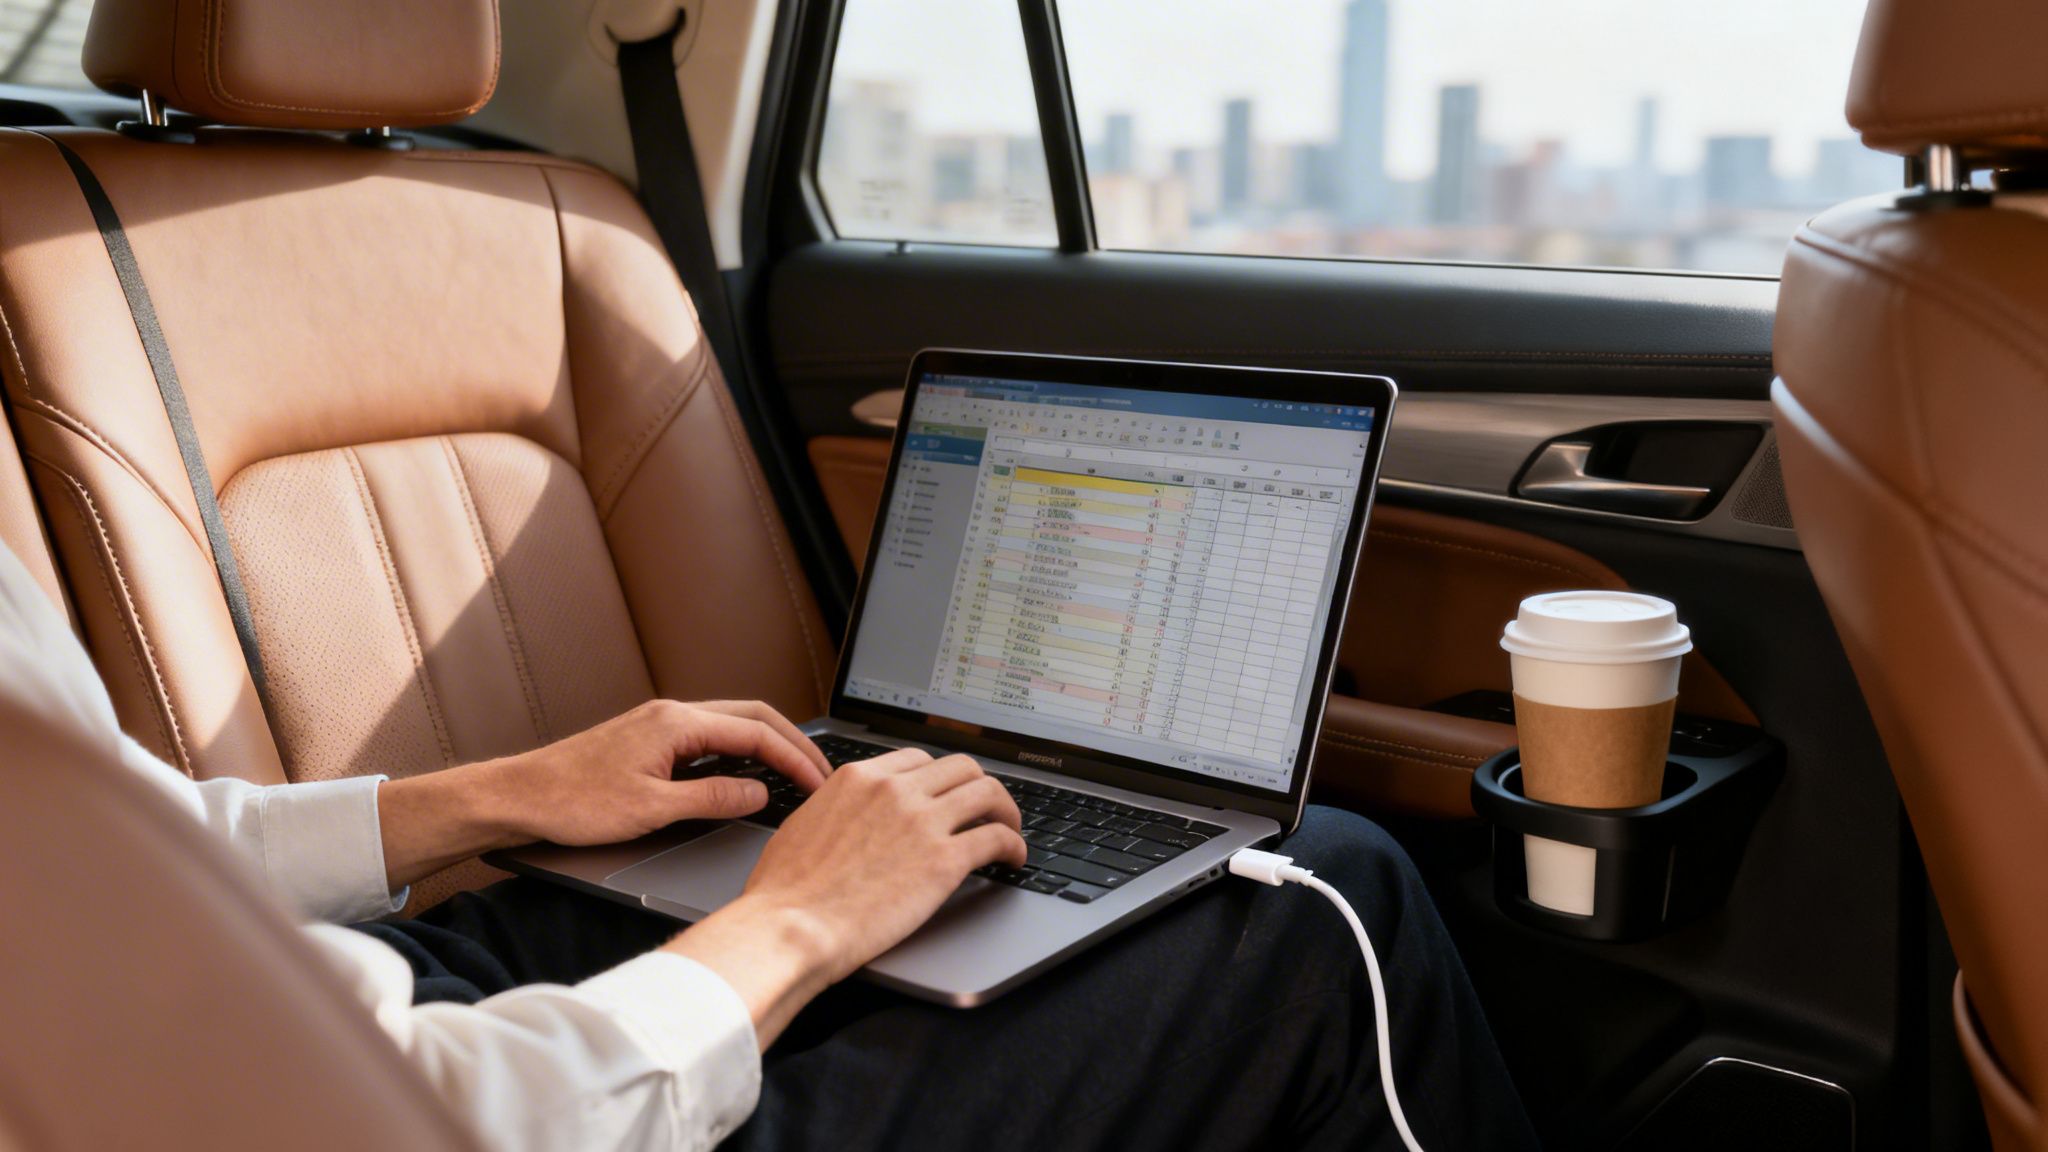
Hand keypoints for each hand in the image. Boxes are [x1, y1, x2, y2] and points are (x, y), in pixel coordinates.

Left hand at [489, 699, 832, 847]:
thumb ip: (712, 800)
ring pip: (731, 726)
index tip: (818, 783)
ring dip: (767, 747)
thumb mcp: (652, 809)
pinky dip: (739, 753)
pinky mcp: (650, 741)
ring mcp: (660, 725)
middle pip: (751, 718)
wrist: (519, 797)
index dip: (794, 759)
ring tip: (794, 774)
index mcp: (677, 723)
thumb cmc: (573, 802)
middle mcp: (672, 715)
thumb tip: (757, 795)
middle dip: (791, 744)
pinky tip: (746, 777)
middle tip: (820, 774)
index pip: (756, 734)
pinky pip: (710, 738)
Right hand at [738, 748, 1026, 983]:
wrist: (791, 925)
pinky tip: (1013, 859)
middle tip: (985, 808)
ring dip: (1005, 810)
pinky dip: (1014, 845)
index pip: (918, 760)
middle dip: (978, 787)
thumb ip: (836, 808)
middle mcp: (895, 790)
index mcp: (860, 778)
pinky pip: (997, 838)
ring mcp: (923, 821)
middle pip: (960, 768)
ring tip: (1009, 829)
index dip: (940, 778)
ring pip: (988, 792)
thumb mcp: (805, 823)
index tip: (947, 795)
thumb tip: (848, 816)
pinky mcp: (944, 860)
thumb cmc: (785, 890)